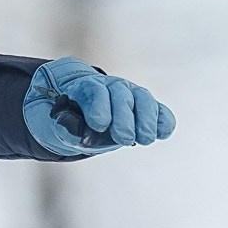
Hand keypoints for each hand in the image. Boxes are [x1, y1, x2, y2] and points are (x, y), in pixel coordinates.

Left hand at [24, 57, 175, 156]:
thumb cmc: (76, 120)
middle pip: (121, 94)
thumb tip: (74, 126)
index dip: (98, 106)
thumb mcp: (63, 124)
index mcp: (88, 87)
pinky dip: (164, 120)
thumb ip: (66, 125)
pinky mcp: (148, 108)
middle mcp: (112, 87)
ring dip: (146, 119)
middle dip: (124, 118)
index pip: (94, 90)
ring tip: (144, 140)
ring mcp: (133, 95)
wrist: (91, 117)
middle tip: (124, 139)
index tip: (100, 125)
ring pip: (143, 99)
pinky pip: (160, 110)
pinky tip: (162, 134)